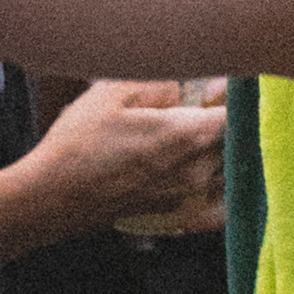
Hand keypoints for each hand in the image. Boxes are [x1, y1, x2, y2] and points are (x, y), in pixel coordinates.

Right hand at [0, 77, 226, 252]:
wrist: (53, 197)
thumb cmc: (79, 143)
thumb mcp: (111, 92)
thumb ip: (159, 81)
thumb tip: (187, 84)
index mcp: (188, 135)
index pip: (239, 113)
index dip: (234, 95)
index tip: (218, 86)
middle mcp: (198, 170)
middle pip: (238, 141)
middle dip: (230, 120)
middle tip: (205, 104)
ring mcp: (189, 196)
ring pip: (229, 169)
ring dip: (226, 151)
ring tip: (201, 134)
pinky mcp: (176, 213)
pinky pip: (217, 202)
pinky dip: (223, 189)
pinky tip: (210, 175)